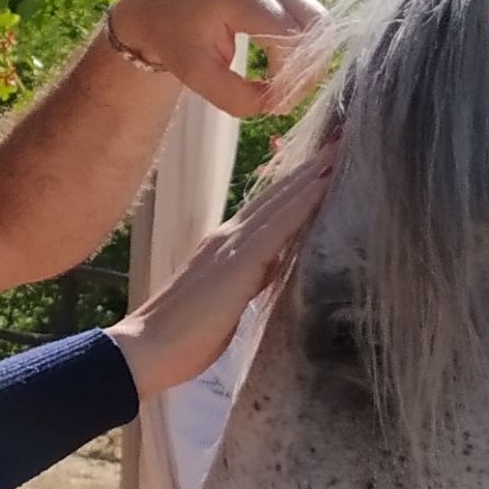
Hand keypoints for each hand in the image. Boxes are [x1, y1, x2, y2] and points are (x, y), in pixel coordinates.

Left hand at [103, 0, 324, 117]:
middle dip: (308, 70)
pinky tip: (282, 70)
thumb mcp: (195, 74)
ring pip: (319, 21)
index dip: (290, 78)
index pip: (291, 38)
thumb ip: (235, 97)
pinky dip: (304, 47)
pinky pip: (308, 17)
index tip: (272, 104)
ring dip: (310, 59)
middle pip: (316, 26)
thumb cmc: (172, 35)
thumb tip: (274, 105)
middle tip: (284, 99)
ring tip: (283, 86)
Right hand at [108, 154, 332, 393]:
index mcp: (224, 247)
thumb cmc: (183, 338)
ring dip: (312, 175)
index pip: (268, 210)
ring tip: (341, 148)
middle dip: (310, 168)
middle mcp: (227, 237)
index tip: (324, 164)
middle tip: (342, 139)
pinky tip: (324, 183)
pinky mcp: (239, 263)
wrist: (146, 349)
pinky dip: (302, 202)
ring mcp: (232, 246)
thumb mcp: (227, 303)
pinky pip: (278, 226)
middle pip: (276, 196)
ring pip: (279, 202)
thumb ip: (249, 282)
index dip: (296, 187)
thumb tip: (274, 271)